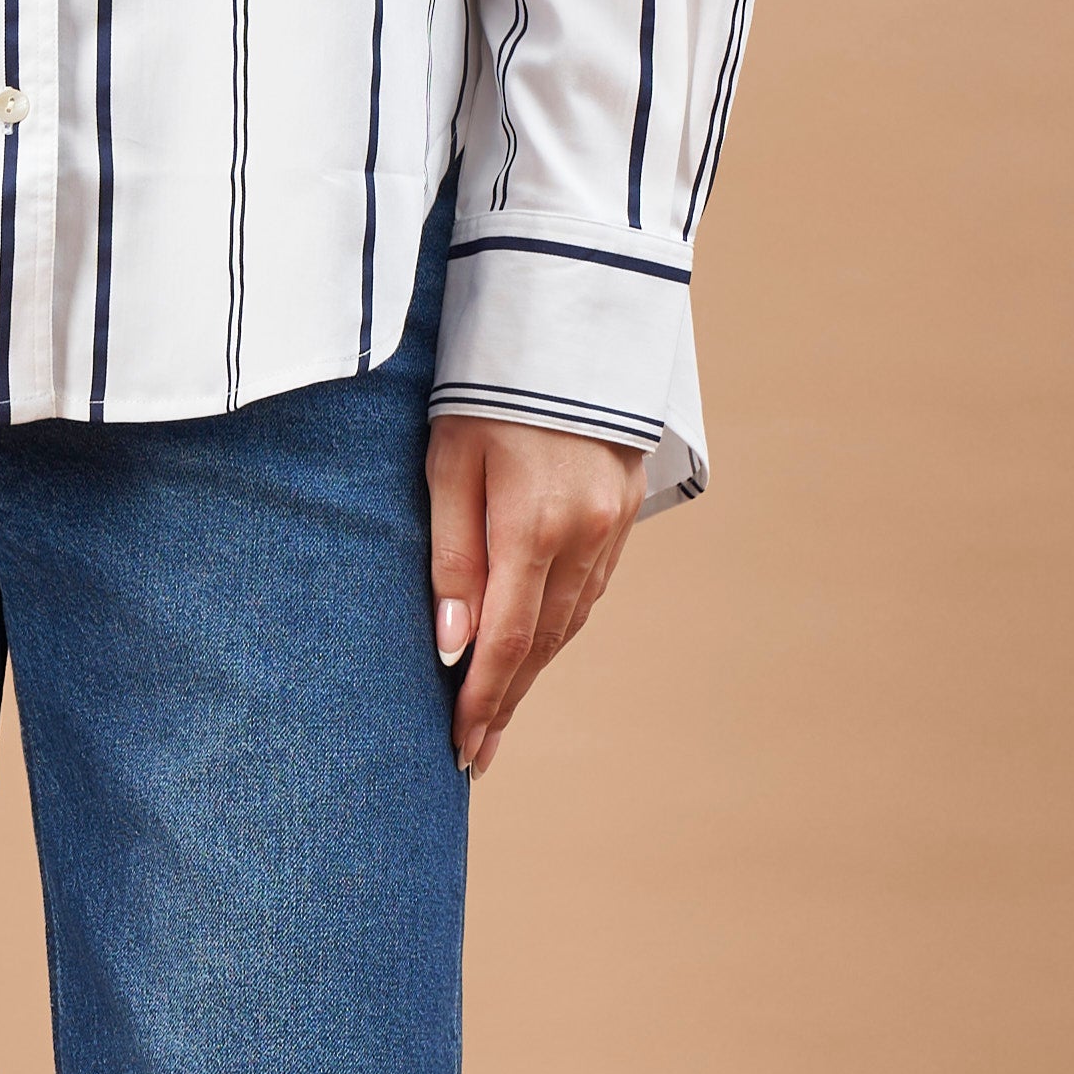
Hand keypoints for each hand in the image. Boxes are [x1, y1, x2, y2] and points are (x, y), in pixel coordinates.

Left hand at [426, 413, 646, 777]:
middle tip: (477, 752)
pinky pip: (591, 589)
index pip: (507, 639)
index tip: (461, 746)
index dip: (483, 699)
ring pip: (571, 621)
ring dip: (535, 671)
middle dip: (506, 701)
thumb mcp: (448, 463)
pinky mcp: (625, 510)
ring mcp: (612, 525)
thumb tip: (452, 642)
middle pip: (543, 643)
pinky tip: (538, 649)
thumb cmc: (486, 389)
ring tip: (499, 713)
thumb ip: (450, 556)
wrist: (568, 321)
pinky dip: (561, 627)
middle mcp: (583, 534)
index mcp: (533, 524)